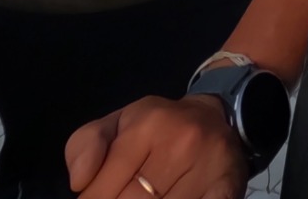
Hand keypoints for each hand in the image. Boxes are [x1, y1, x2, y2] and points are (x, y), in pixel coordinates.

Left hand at [65, 94, 248, 198]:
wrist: (218, 116)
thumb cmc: (158, 127)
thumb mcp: (117, 123)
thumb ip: (85, 146)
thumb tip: (79, 182)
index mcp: (145, 126)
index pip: (99, 192)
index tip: (101, 195)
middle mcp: (180, 143)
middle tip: (129, 195)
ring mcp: (207, 166)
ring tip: (151, 195)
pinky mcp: (228, 187)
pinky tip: (175, 197)